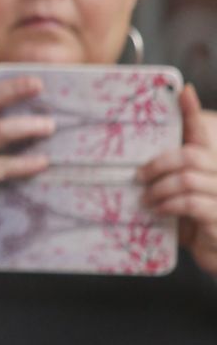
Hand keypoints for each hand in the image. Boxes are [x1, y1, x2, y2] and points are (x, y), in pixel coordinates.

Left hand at [138, 84, 216, 274]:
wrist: (216, 253)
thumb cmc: (194, 220)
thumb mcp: (179, 194)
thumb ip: (168, 175)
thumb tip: (135, 164)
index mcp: (211, 164)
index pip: (202, 132)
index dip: (193, 111)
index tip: (183, 91)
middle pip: (191, 155)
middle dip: (158, 163)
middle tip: (139, 176)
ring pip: (188, 179)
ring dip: (159, 188)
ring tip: (146, 199)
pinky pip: (192, 204)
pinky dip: (169, 205)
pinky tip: (158, 210)